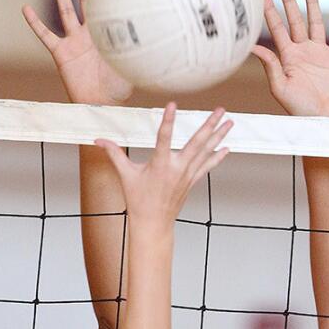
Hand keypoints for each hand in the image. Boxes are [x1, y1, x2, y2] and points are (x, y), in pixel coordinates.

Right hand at [22, 0, 133, 105]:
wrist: (101, 105)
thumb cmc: (118, 89)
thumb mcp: (132, 66)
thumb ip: (139, 51)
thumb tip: (158, 37)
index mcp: (106, 34)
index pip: (105, 6)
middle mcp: (88, 34)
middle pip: (84, 0)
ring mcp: (73, 42)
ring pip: (65, 11)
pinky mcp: (61, 53)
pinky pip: (45, 35)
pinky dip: (35, 22)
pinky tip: (26, 8)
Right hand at [93, 104, 232, 227]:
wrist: (153, 223)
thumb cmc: (138, 200)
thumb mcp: (125, 175)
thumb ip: (114, 154)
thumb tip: (98, 140)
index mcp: (159, 165)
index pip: (164, 137)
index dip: (168, 121)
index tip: (173, 105)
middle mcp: (177, 168)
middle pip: (197, 142)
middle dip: (210, 125)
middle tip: (221, 110)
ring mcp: (187, 175)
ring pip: (206, 151)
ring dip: (219, 136)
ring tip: (230, 121)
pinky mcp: (192, 181)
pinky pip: (207, 166)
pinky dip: (217, 156)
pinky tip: (227, 146)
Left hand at [251, 0, 328, 118]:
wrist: (323, 121)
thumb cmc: (299, 109)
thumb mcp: (280, 88)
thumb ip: (270, 66)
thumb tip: (253, 47)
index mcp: (287, 56)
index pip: (276, 27)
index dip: (269, 10)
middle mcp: (302, 51)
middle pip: (294, 19)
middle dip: (289, 0)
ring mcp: (320, 53)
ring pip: (316, 21)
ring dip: (312, 2)